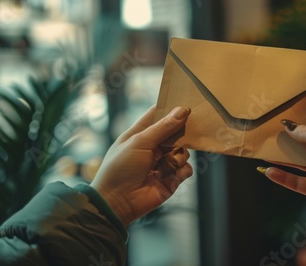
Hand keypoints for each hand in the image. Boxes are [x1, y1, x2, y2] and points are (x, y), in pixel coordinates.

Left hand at [91, 106, 192, 225]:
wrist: (118, 202)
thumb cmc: (120, 168)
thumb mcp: (139, 142)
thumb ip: (163, 127)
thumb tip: (182, 110)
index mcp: (142, 134)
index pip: (159, 115)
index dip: (171, 108)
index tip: (185, 103)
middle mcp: (154, 147)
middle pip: (176, 133)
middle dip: (182, 133)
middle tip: (187, 131)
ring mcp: (164, 162)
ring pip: (184, 151)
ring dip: (178, 156)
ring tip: (166, 165)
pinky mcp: (172, 178)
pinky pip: (186, 169)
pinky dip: (181, 171)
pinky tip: (170, 175)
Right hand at [263, 122, 305, 203]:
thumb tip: (288, 125)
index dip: (302, 130)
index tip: (285, 126)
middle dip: (290, 146)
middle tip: (271, 140)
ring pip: (299, 167)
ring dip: (283, 161)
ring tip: (265, 154)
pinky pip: (297, 184)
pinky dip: (283, 178)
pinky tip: (269, 171)